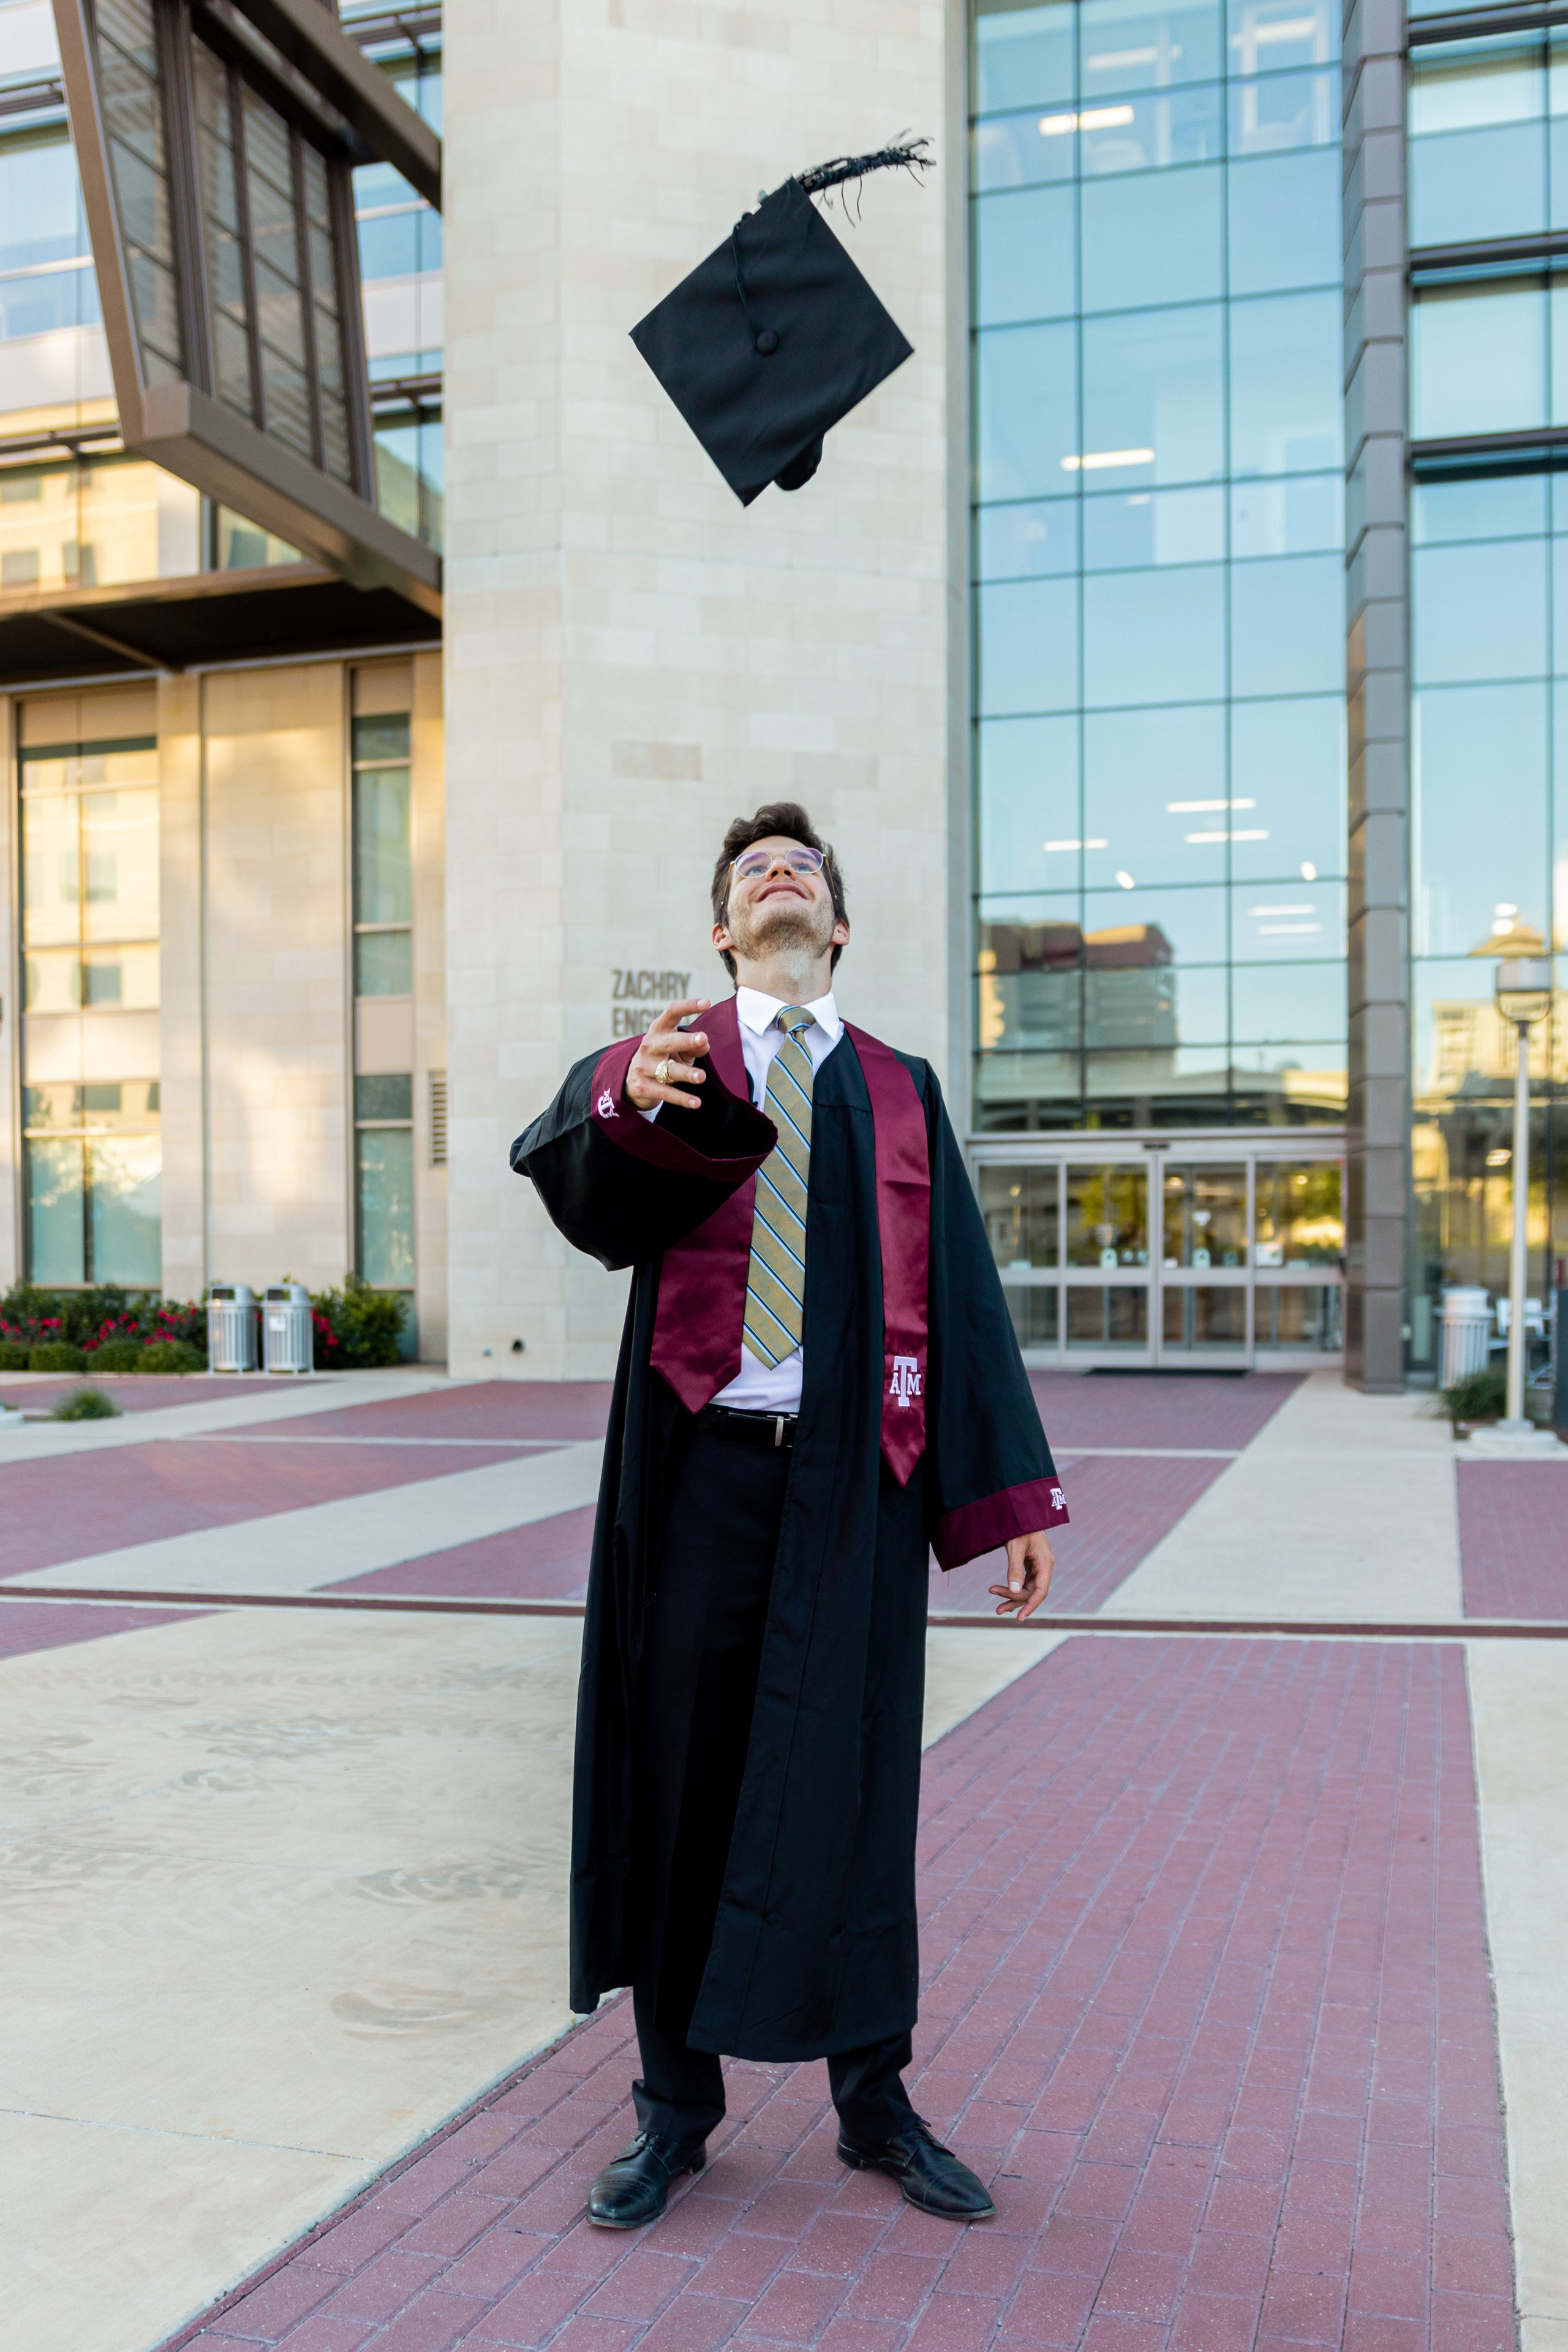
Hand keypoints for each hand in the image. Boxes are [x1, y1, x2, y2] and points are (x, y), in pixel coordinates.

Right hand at [624, 998, 711, 1112]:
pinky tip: (696, 1103)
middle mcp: (649, 1046)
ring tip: (701, 1077)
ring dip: (686, 1073)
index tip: (707, 1003)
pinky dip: (682, 1099)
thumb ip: (693, 1045)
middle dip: (686, 1040)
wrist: (632, 1082)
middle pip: (668, 1042)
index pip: (672, 1013)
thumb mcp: (679, 1049)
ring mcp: (644, 1066)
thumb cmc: (663, 1059)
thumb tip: (705, 1044)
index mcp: (658, 1030)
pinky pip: (665, 1093)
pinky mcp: (644, 1087)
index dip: (688, 1006)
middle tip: (704, 1038)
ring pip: (668, 1070)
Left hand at [989, 1530, 1054, 1620]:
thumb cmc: (1019, 1527)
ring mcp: (1039, 1566)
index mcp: (1045, 1563)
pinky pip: (1025, 1581)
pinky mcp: (1032, 1564)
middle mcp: (1045, 1566)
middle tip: (997, 1609)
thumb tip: (1014, 1591)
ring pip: (1028, 1589)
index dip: (1030, 1606)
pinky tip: (1002, 1592)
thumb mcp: (1015, 1547)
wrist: (1021, 1511)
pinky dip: (1014, 1587)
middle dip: (1015, 1601)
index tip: (1020, 1618)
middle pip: (1032, 1592)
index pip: (1040, 1591)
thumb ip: (1014, 1569)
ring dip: (1013, 1597)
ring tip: (997, 1606)